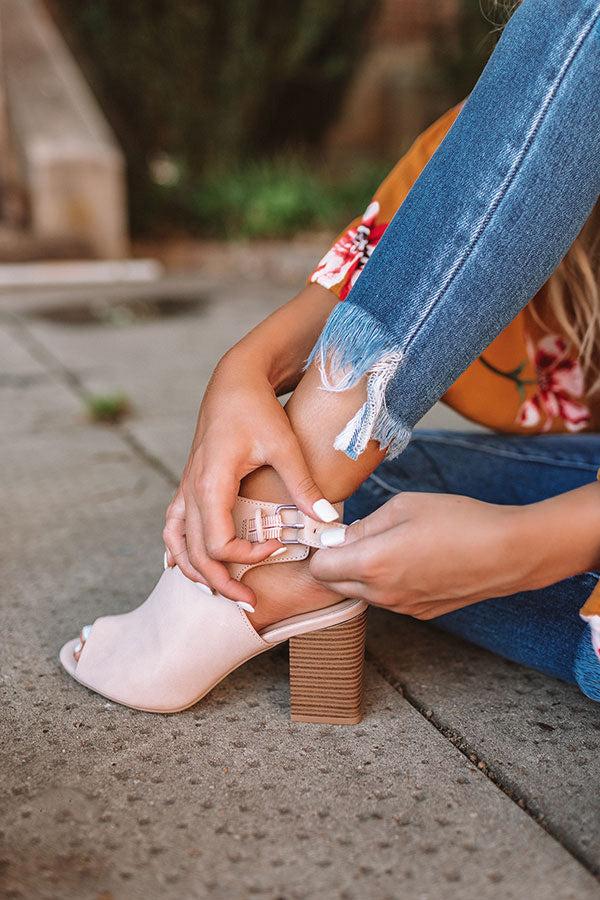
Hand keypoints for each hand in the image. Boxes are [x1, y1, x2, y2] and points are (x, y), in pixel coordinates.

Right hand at [163, 351, 329, 603]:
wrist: (233, 381)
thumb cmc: (256, 409)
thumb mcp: (284, 445)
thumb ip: (302, 485)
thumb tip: (328, 521)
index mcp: (211, 484)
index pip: (218, 543)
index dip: (247, 556)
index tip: (278, 546)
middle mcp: (191, 490)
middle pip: (196, 553)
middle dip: (221, 583)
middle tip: (250, 603)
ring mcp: (186, 488)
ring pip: (179, 543)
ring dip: (197, 571)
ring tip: (221, 592)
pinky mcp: (189, 484)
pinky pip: (174, 525)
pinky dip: (178, 549)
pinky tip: (182, 566)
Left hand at [311, 492, 542, 618]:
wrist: (508, 552)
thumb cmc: (458, 521)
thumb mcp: (403, 507)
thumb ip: (363, 526)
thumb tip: (338, 538)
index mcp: (371, 564)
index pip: (319, 568)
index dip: (320, 548)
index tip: (331, 531)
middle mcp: (382, 594)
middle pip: (334, 585)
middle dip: (335, 562)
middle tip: (354, 535)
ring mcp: (402, 608)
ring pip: (361, 593)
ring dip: (360, 573)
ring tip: (388, 544)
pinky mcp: (421, 613)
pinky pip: (388, 598)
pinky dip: (385, 582)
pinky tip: (410, 559)